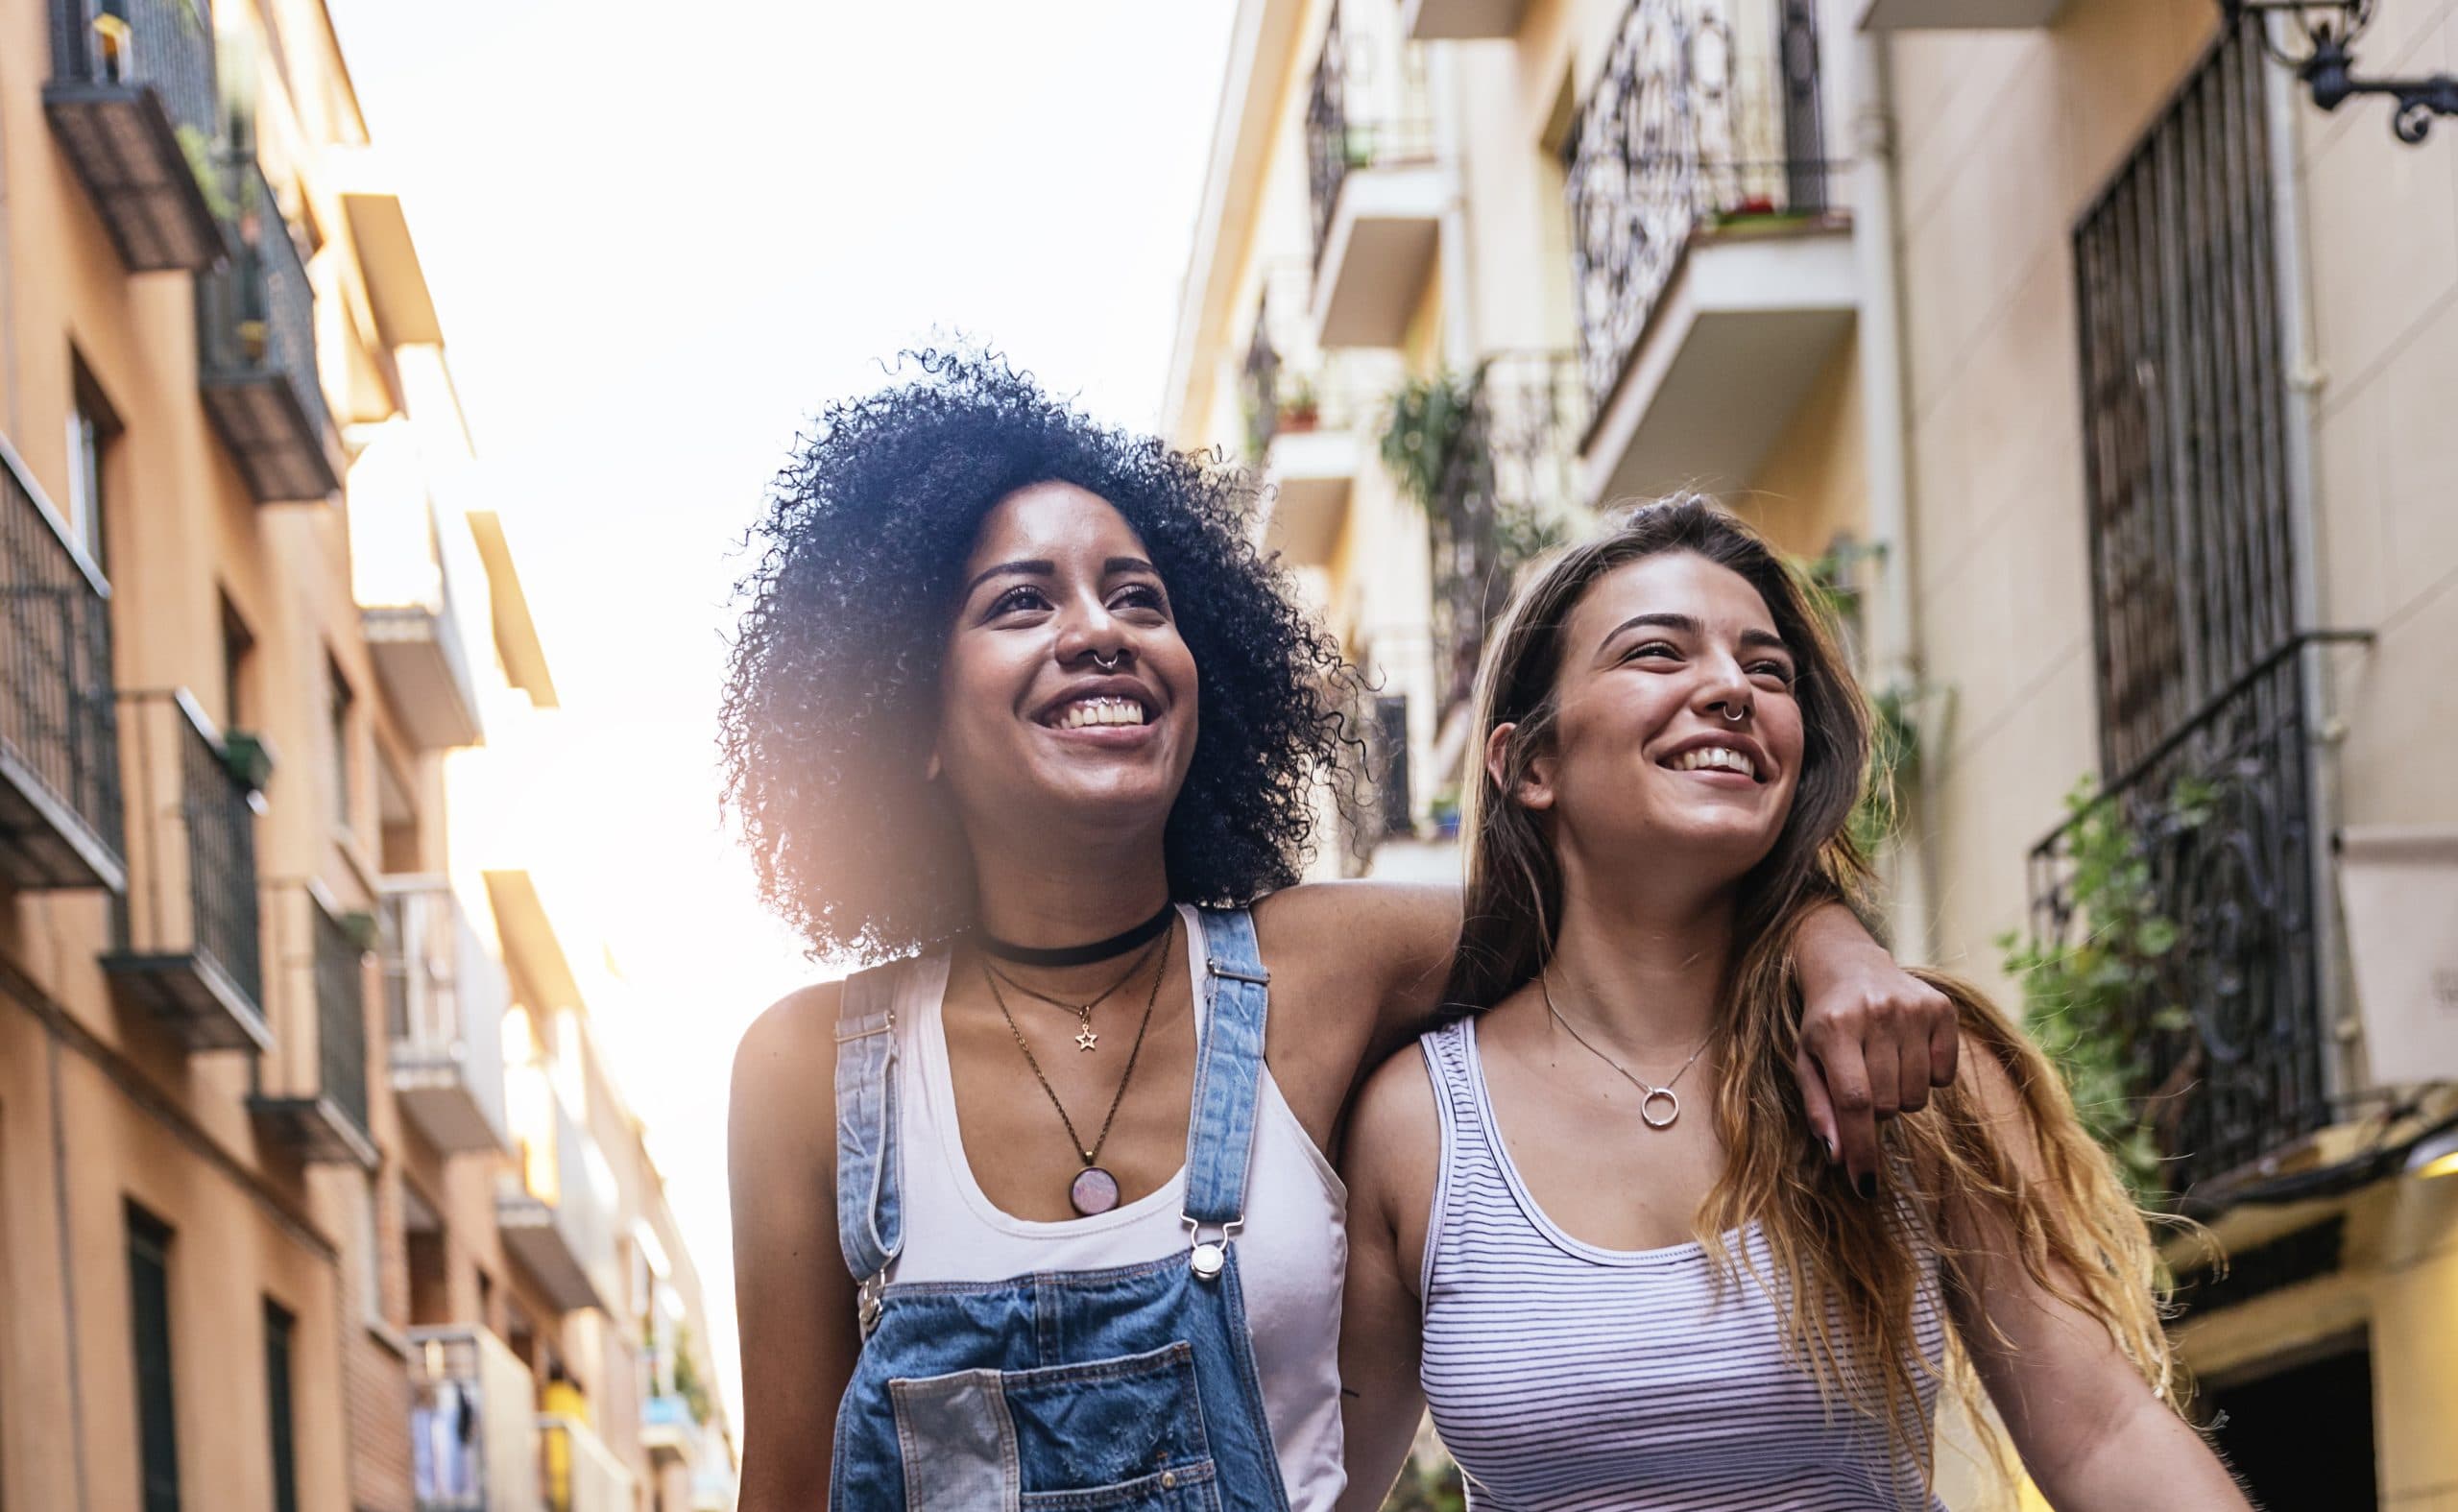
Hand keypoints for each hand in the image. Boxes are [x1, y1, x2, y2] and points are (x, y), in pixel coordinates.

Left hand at [1791, 906, 1957, 1194]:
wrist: (1847, 962)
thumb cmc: (1823, 1022)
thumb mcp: (1807, 1061)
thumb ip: (1820, 1109)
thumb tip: (1840, 1157)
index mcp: (1835, 1028)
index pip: (1854, 1102)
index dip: (1861, 1148)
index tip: (1864, 1185)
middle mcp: (1877, 1014)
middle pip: (1888, 1104)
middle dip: (1875, 1111)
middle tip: (1862, 1081)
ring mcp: (1913, 1009)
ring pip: (1917, 1096)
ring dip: (1899, 1095)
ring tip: (1881, 1063)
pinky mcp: (1942, 1007)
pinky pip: (1944, 1076)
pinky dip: (1926, 1076)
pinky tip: (1906, 1051)